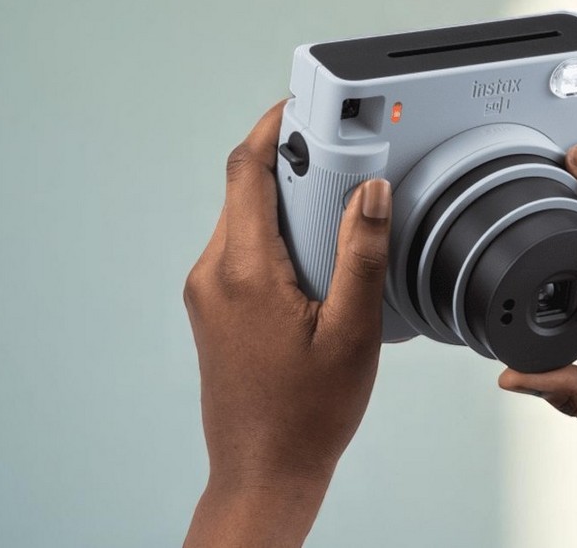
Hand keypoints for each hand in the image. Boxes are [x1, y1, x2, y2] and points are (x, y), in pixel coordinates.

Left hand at [182, 101, 391, 546]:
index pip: (246, 170)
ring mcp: (207, 293)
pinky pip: (241, 250)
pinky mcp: (213, 310)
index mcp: (242, 271)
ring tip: (336, 216)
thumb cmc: (305, 415)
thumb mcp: (351, 332)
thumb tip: (369, 193)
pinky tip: (315, 261)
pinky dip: (275, 236)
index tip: (301, 105)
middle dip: (290, 166)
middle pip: (244, 189)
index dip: (273, 127)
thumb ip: (361, 255)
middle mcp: (212, 275)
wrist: (263, 471)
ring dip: (284, 204)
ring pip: (242, 220)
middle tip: (338, 159)